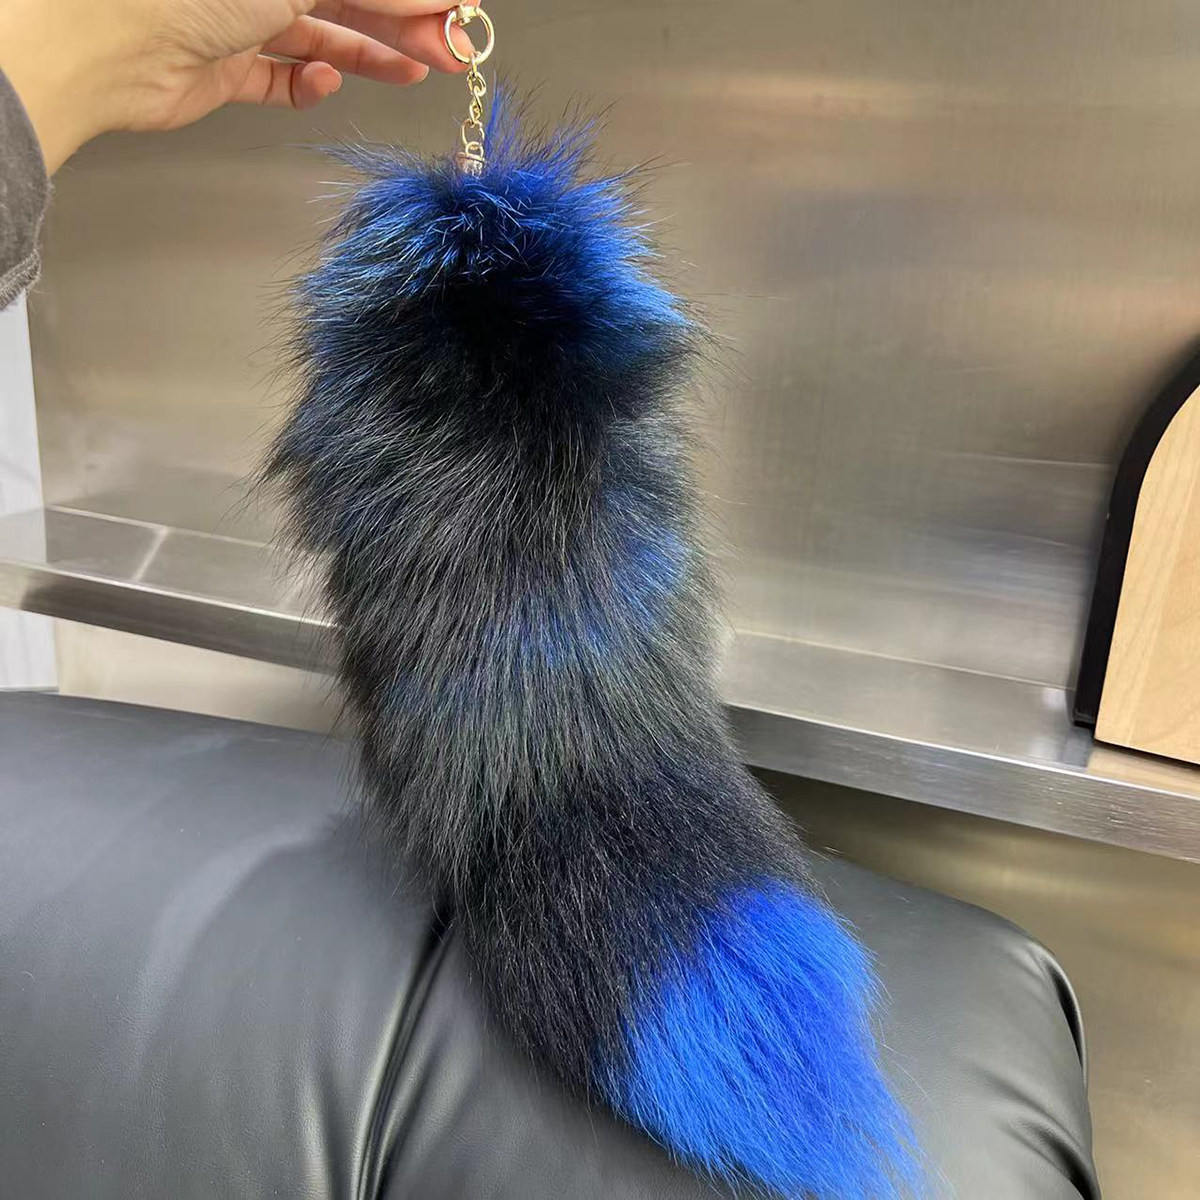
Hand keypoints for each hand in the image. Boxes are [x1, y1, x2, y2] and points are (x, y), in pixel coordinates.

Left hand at [0, 0, 475, 172]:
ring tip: (414, 71)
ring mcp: (237, 15)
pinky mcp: (222, 66)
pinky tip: (322, 83)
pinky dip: (307, 84)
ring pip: (320, 34)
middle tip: (452, 47)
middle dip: (404, 21)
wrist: (108, 43)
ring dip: (370, 53)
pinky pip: (280, 76)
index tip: (460, 6)